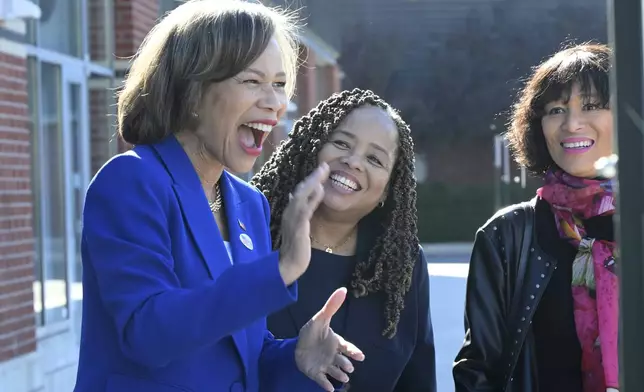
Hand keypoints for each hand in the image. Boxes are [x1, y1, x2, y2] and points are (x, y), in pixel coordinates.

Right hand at [278, 163, 329, 284]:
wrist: (288, 266)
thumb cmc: (295, 248)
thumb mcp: (298, 226)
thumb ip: (300, 212)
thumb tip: (297, 196)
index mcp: (290, 212)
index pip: (300, 192)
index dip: (310, 180)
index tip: (321, 169)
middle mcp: (290, 212)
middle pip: (301, 190)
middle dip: (313, 177)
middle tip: (325, 165)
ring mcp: (293, 219)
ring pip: (302, 195)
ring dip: (313, 182)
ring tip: (323, 171)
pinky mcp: (299, 228)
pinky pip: (305, 210)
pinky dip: (312, 198)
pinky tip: (320, 189)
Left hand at [295, 288, 364, 390]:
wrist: (297, 346)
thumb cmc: (311, 332)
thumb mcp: (320, 318)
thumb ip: (331, 306)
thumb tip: (343, 289)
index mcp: (335, 343)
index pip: (347, 347)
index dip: (353, 352)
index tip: (360, 356)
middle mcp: (333, 356)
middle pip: (342, 361)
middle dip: (346, 365)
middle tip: (349, 367)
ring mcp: (325, 365)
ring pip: (334, 371)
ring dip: (339, 375)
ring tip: (344, 378)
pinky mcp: (315, 373)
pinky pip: (322, 380)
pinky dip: (326, 385)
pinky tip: (330, 389)